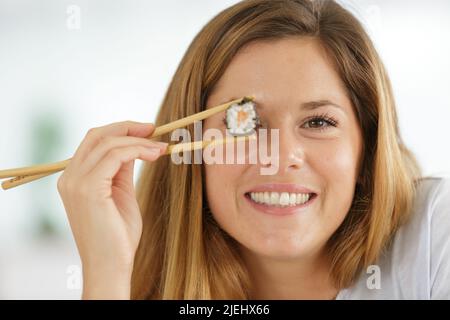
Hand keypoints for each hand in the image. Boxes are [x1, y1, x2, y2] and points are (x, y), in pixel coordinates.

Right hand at [57, 121, 166, 298]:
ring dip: (139, 141)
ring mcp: (76, 182)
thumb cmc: (118, 235)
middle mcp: (69, 177)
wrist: (111, 266)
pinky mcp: (88, 188)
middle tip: (155, 129)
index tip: (147, 130)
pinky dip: (137, 150)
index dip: (121, 130)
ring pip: (108, 143)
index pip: (94, 141)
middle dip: (128, 127)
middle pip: (97, 135)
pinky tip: (154, 155)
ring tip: (161, 148)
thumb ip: (121, 170)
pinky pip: (115, 156)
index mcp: (74, 178)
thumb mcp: (120, 193)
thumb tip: (133, 146)